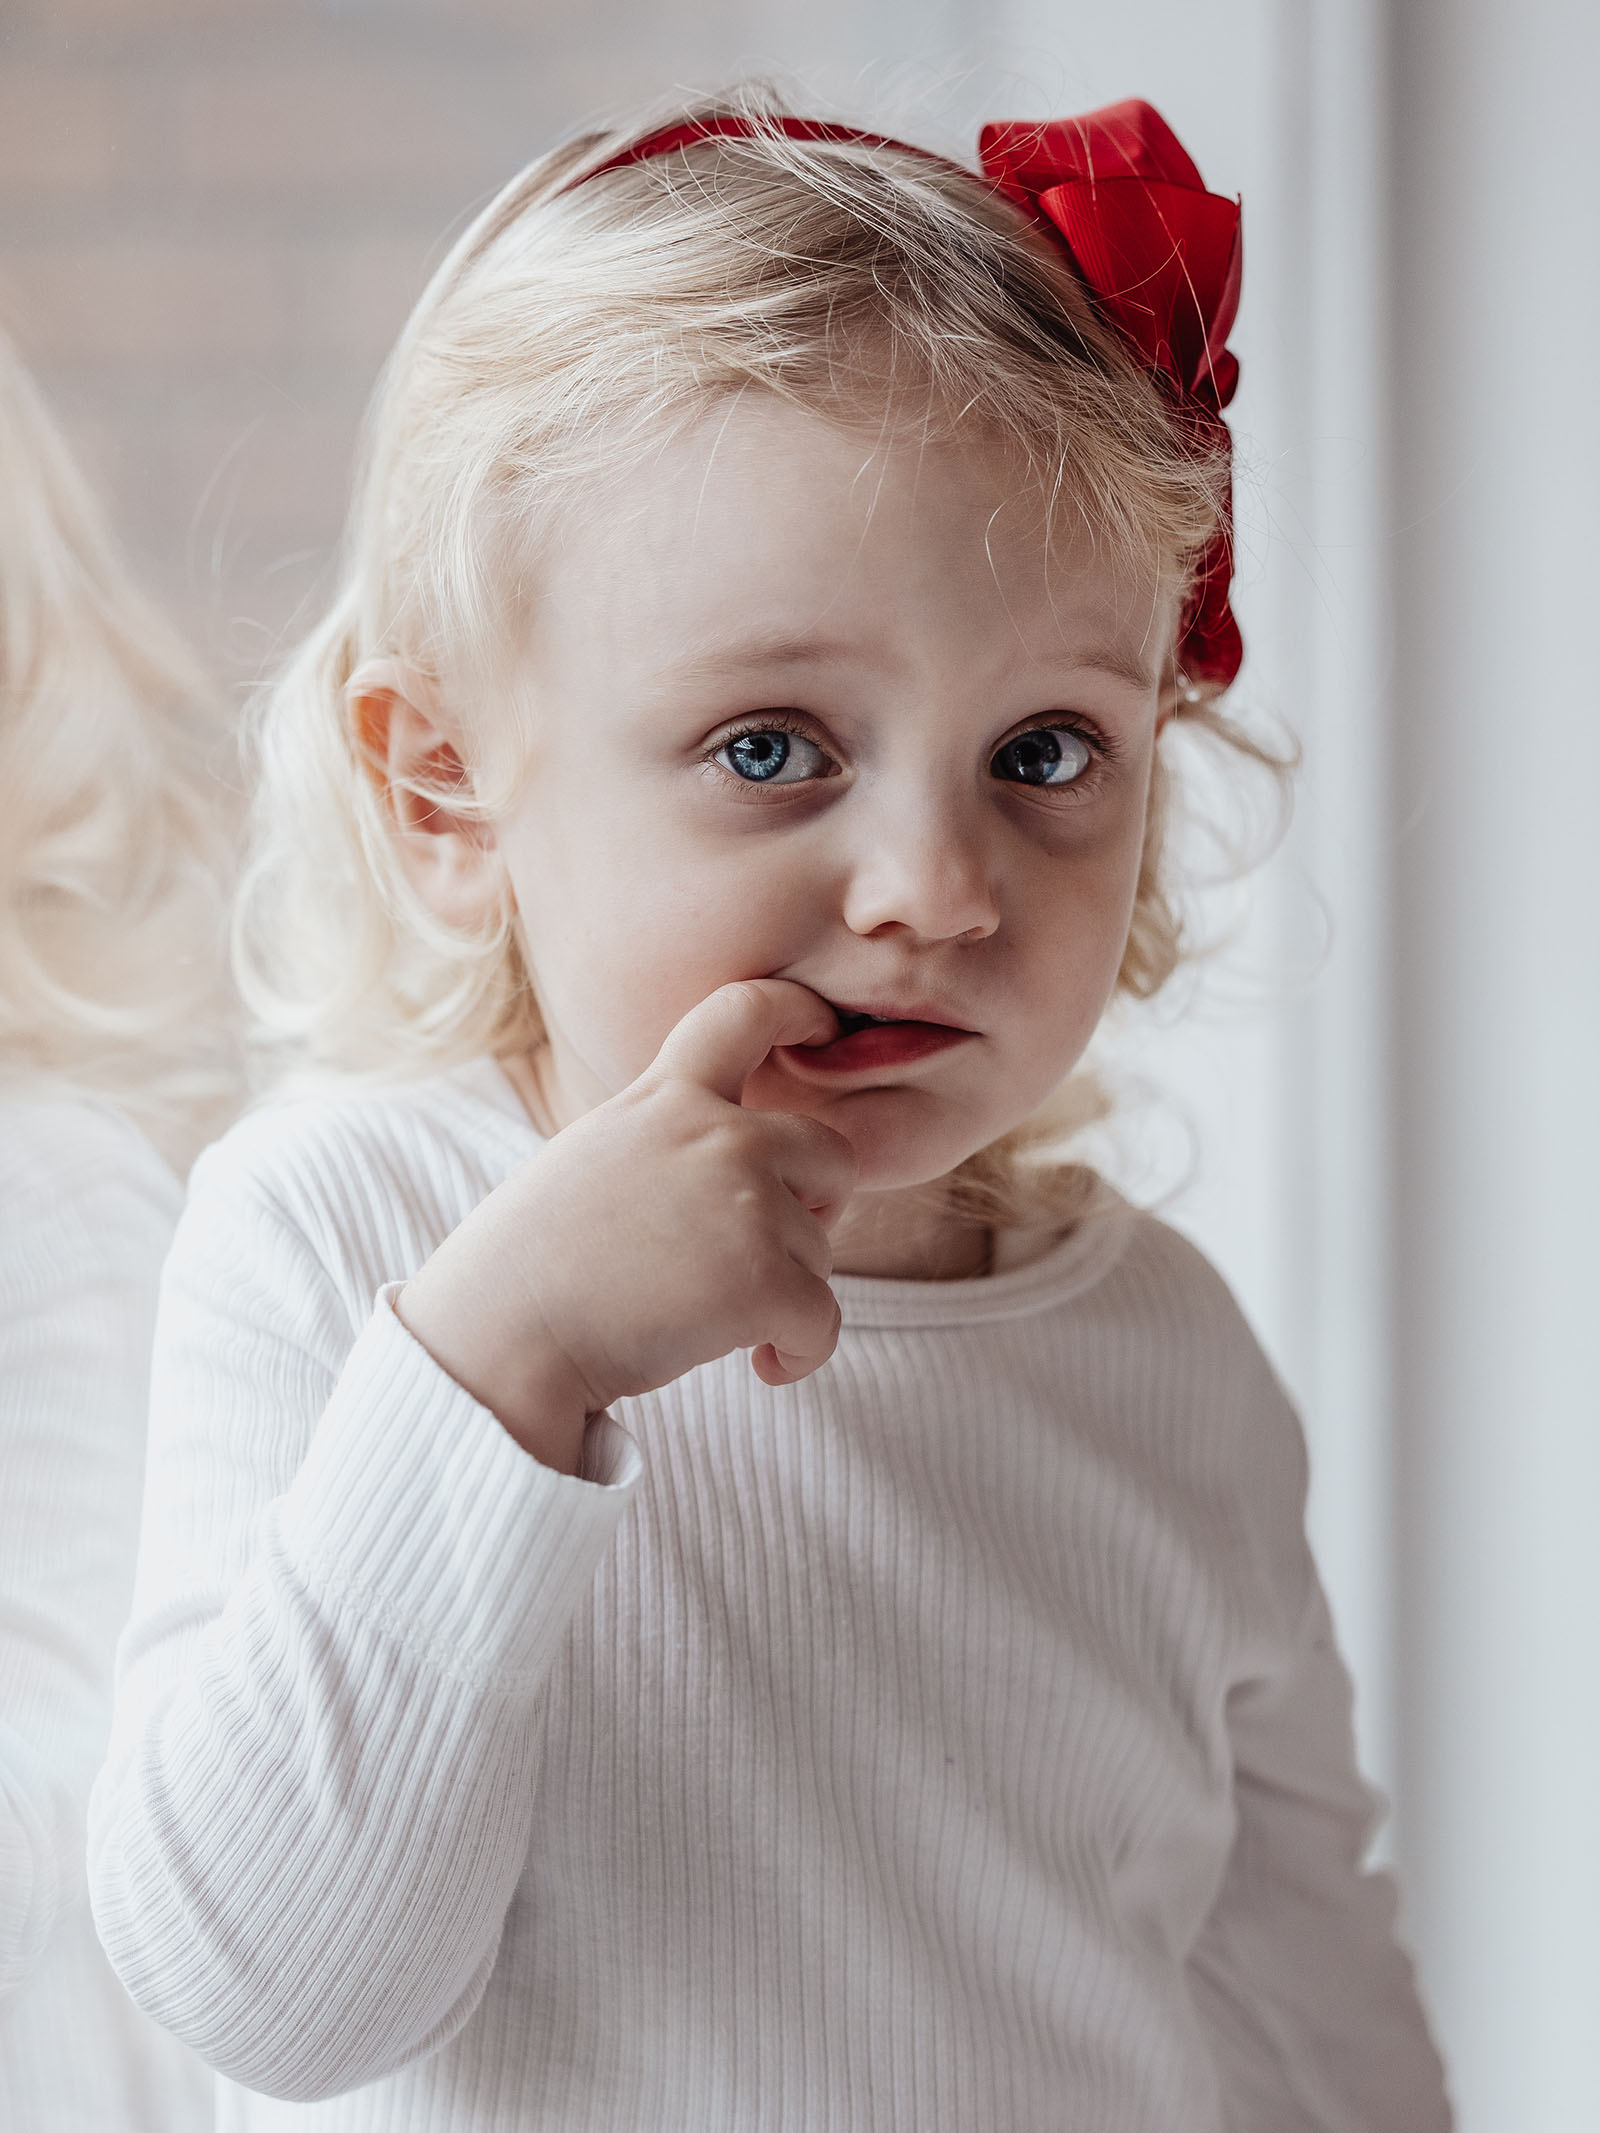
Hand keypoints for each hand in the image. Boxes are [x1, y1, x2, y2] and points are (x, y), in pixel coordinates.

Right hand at [394, 981, 857, 1471]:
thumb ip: (666, 1144)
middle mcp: (715, 1135)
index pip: (743, 1012)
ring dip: (784, 1294)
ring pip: (820, 1253)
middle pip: (830, 1154)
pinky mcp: (765, 1278)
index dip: (797, 1011)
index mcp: (664, 1099)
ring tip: (714, 1320)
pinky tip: (760, 1365)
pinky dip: (802, 1351)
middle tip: (766, 1253)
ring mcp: (746, 1203)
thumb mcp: (593, 1161)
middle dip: (817, 1207)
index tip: (821, 1026)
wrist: (498, 1337)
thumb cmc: (530, 1267)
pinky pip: (825, 1320)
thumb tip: (738, 1175)